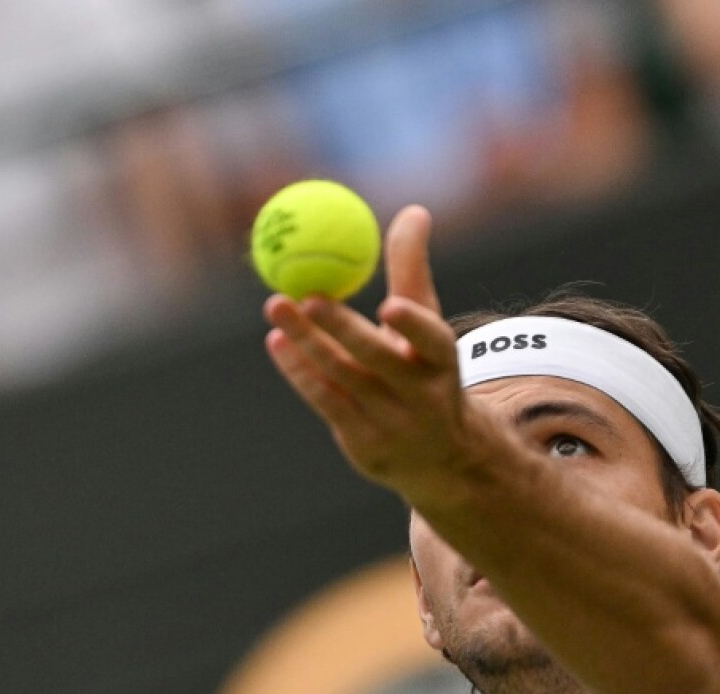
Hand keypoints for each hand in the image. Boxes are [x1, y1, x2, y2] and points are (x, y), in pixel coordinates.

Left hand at [264, 206, 482, 503]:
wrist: (436, 456)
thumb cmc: (424, 370)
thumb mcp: (426, 323)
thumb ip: (413, 271)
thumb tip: (415, 210)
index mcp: (443, 363)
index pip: (434, 341)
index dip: (414, 326)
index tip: (388, 304)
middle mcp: (420, 396)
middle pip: (376, 359)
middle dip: (340, 328)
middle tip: (307, 295)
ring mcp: (390, 423)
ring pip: (341, 378)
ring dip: (307, 343)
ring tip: (276, 306)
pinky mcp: (362, 444)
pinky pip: (324, 400)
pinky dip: (299, 371)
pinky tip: (278, 341)